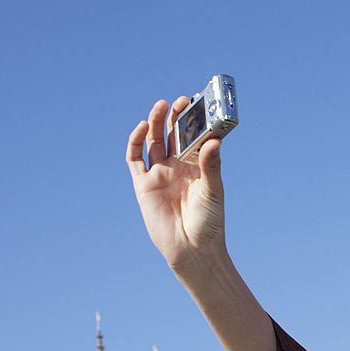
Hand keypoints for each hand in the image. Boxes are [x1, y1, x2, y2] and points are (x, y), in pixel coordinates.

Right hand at [126, 98, 226, 273]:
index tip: (199, 103)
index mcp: (197, 165)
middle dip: (175, 116)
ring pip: (154, 141)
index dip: (194, 119)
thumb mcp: (213, 191)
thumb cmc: (209, 222)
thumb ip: (212, 165)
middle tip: (180, 101)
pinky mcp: (144, 185)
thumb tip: (214, 140)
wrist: (192, 249)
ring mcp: (160, 174)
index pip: (194, 135)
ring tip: (161, 106)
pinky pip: (135, 159)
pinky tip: (142, 128)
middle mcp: (177, 166)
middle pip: (172, 134)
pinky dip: (136, 142)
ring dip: (155, 122)